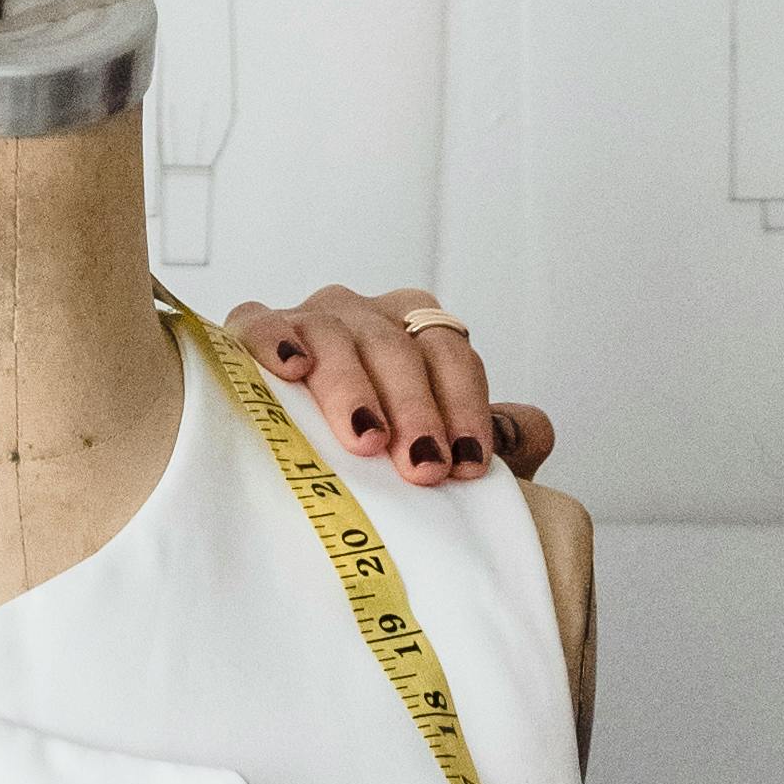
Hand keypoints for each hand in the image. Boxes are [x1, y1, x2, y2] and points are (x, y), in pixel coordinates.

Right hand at [227, 287, 552, 489]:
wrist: (290, 463)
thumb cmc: (380, 456)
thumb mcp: (444, 448)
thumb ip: (498, 438)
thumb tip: (530, 432)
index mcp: (416, 331)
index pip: (451, 353)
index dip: (464, 406)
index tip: (467, 464)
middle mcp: (366, 315)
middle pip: (397, 347)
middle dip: (415, 409)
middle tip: (422, 468)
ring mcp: (310, 319)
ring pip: (336, 337)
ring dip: (354, 389)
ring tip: (365, 439)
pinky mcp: (253, 330)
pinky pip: (262, 321)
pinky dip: (277, 338)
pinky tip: (291, 368)